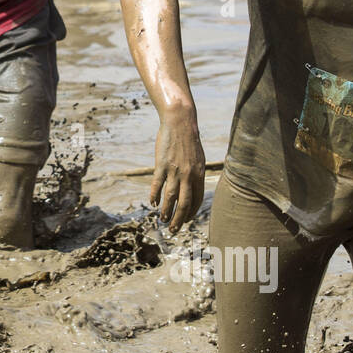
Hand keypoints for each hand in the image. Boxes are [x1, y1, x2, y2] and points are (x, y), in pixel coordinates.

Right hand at [151, 112, 205, 232]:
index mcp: (199, 174)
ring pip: (170, 198)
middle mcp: (188, 175)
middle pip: (184, 204)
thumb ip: (196, 173)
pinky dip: (154, 196)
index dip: (191, 213)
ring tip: (162, 220)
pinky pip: (157, 185)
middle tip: (174, 230)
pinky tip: (152, 203)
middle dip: (179, 220)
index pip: (196, 200)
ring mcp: (175, 171)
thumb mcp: (198, 158)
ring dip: (166, 211)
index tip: (185, 220)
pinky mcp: (162, 165)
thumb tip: (193, 186)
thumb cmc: (189, 139)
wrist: (180, 122)